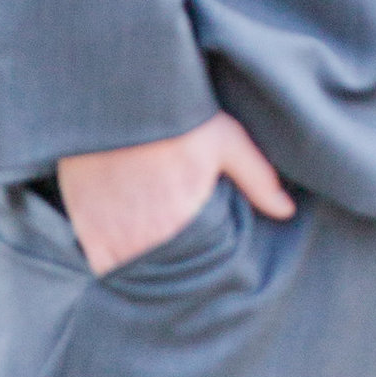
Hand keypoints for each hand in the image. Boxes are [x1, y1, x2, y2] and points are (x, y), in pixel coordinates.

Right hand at [56, 108, 293, 277]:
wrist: (114, 98)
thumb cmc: (174, 118)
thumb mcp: (225, 140)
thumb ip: (257, 178)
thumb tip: (287, 211)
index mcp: (184, 224)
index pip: (198, 271)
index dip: (202, 272)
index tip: (204, 266)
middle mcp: (147, 239)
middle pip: (165, 277)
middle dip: (174, 274)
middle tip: (180, 262)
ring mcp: (114, 237)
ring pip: (133, 275)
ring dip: (142, 271)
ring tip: (154, 257)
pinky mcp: (88, 230)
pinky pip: (101, 267)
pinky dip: (112, 263)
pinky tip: (124, 250)